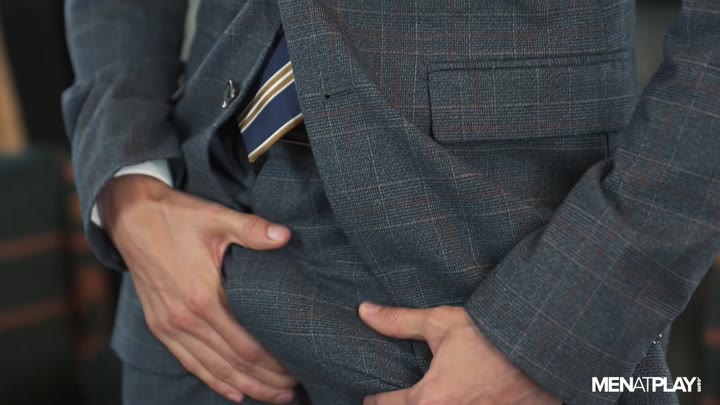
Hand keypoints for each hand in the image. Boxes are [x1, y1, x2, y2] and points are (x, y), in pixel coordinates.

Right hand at [100, 175, 295, 403]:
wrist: (130, 217)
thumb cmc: (177, 217)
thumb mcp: (217, 218)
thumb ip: (252, 230)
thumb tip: (286, 235)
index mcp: (203, 297)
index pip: (246, 345)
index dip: (273, 364)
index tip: (297, 370)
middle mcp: (186, 319)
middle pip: (232, 364)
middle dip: (265, 382)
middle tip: (292, 392)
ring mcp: (170, 326)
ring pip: (212, 368)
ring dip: (244, 386)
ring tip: (272, 397)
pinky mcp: (160, 326)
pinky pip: (189, 361)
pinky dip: (212, 379)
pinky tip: (234, 392)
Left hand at [359, 304, 560, 404]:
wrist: (543, 351)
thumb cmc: (492, 338)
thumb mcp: (443, 324)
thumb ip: (400, 322)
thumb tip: (364, 311)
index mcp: (430, 399)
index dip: (373, 399)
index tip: (371, 394)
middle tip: (399, 396)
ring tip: (431, 395)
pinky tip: (458, 397)